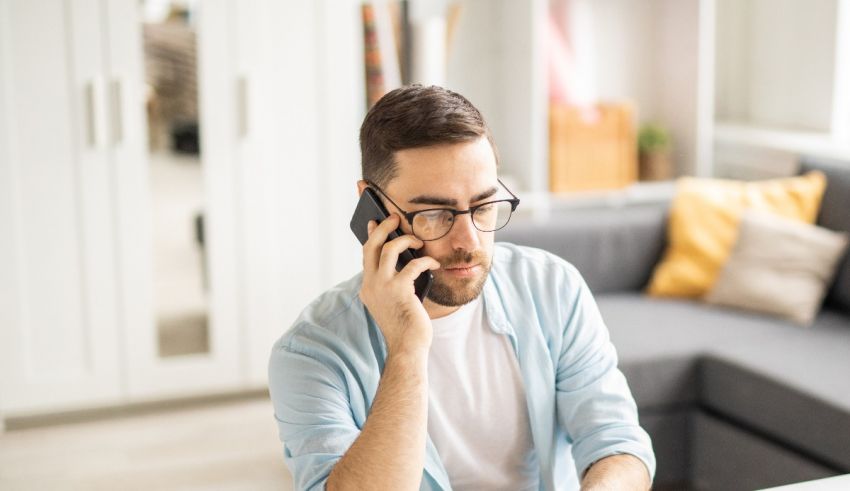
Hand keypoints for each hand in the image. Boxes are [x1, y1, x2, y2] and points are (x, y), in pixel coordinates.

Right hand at [359, 214, 440, 356]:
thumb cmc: (405, 326)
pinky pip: (413, 265)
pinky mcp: (399, 290)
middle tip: (394, 217)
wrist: (407, 347)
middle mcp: (370, 285)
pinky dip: (425, 261)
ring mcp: (383, 287)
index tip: (375, 223)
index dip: (371, 237)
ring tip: (417, 240)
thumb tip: (405, 260)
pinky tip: (434, 264)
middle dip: (383, 227)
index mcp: (367, 288)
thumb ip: (392, 283)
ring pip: (389, 249)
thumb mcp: (393, 301)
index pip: (366, 256)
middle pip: (372, 246)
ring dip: (405, 240)